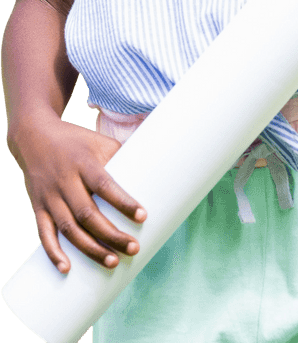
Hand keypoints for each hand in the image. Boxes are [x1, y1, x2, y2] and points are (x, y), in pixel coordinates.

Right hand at [8, 111, 146, 273]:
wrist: (33, 136)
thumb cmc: (75, 141)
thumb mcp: (98, 141)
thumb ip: (122, 155)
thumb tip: (155, 165)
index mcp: (83, 163)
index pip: (104, 185)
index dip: (123, 202)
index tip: (143, 217)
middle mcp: (65, 181)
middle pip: (87, 213)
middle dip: (111, 234)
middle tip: (133, 248)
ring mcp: (50, 197)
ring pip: (69, 228)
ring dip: (90, 248)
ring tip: (112, 262)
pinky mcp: (38, 208)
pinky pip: (44, 234)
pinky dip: (53, 253)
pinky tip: (67, 269)